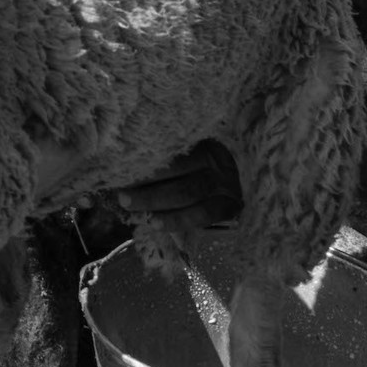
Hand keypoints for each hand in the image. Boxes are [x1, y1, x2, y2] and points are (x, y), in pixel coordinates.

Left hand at [114, 141, 242, 231]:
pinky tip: (155, 224)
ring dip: (155, 200)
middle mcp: (217, 160)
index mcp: (205, 142)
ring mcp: (226, 183)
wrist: (247, 190)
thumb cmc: (205, 174)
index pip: (172, 149)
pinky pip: (202, 214)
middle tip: (119, 192)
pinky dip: (177, 220)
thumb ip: (167, 160)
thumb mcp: (192, 158)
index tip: (119, 166)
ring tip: (129, 205)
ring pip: (187, 191)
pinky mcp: (231, 205)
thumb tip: (126, 168)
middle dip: (144, 180)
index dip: (146, 158)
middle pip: (176, 168)